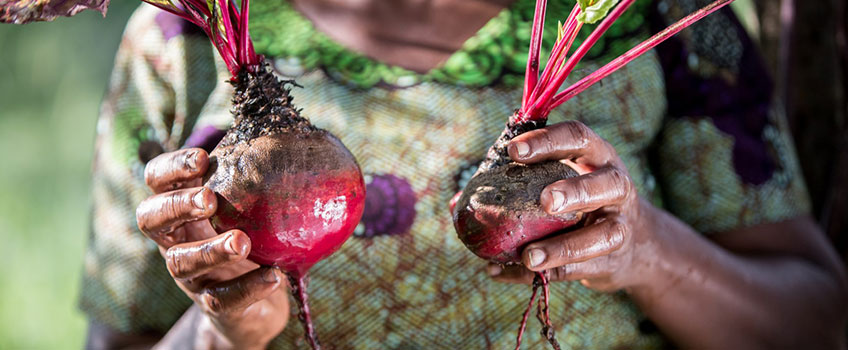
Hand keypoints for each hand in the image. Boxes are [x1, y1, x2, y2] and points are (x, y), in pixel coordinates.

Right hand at [136, 148, 287, 349]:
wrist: (257, 307)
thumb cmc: (255, 242)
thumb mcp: (250, 210)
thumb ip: (258, 181)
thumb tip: (296, 133)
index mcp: (182, 210)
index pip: (156, 182)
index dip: (171, 168)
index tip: (203, 159)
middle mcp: (176, 242)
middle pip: (150, 219)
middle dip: (176, 206)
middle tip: (208, 200)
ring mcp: (190, 277)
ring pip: (181, 263)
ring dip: (210, 250)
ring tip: (243, 241)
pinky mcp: (212, 306)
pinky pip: (221, 300)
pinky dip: (247, 288)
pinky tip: (274, 276)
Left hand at [487, 121, 653, 291]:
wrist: (634, 245)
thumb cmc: (579, 202)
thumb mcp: (560, 179)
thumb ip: (516, 182)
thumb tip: (459, 202)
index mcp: (597, 157)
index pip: (577, 138)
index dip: (547, 141)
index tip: (513, 151)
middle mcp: (616, 187)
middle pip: (605, 184)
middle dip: (575, 192)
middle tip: (546, 202)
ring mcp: (620, 226)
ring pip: (601, 237)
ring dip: (563, 248)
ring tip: (528, 257)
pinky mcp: (612, 262)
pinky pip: (577, 271)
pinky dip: (542, 275)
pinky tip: (504, 273)